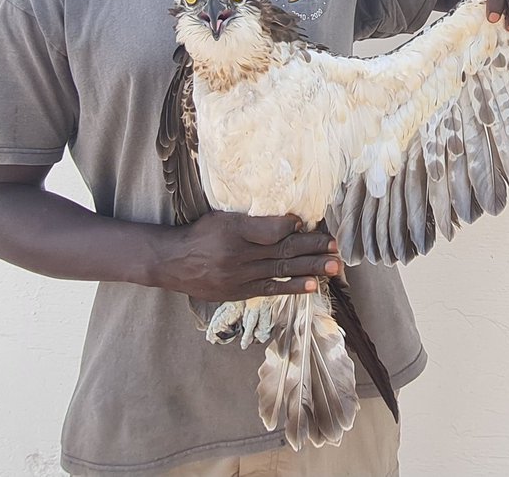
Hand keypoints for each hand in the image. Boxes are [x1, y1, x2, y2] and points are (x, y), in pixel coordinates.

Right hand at [152, 210, 341, 301]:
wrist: (173, 263)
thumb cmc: (202, 235)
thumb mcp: (222, 218)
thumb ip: (252, 221)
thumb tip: (289, 221)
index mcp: (235, 229)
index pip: (270, 228)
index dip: (291, 226)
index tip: (308, 223)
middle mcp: (239, 253)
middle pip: (282, 248)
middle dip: (313, 247)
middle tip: (335, 246)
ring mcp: (240, 274)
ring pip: (281, 268)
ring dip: (310, 268)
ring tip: (333, 267)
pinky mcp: (240, 291)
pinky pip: (271, 288)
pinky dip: (292, 286)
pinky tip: (312, 285)